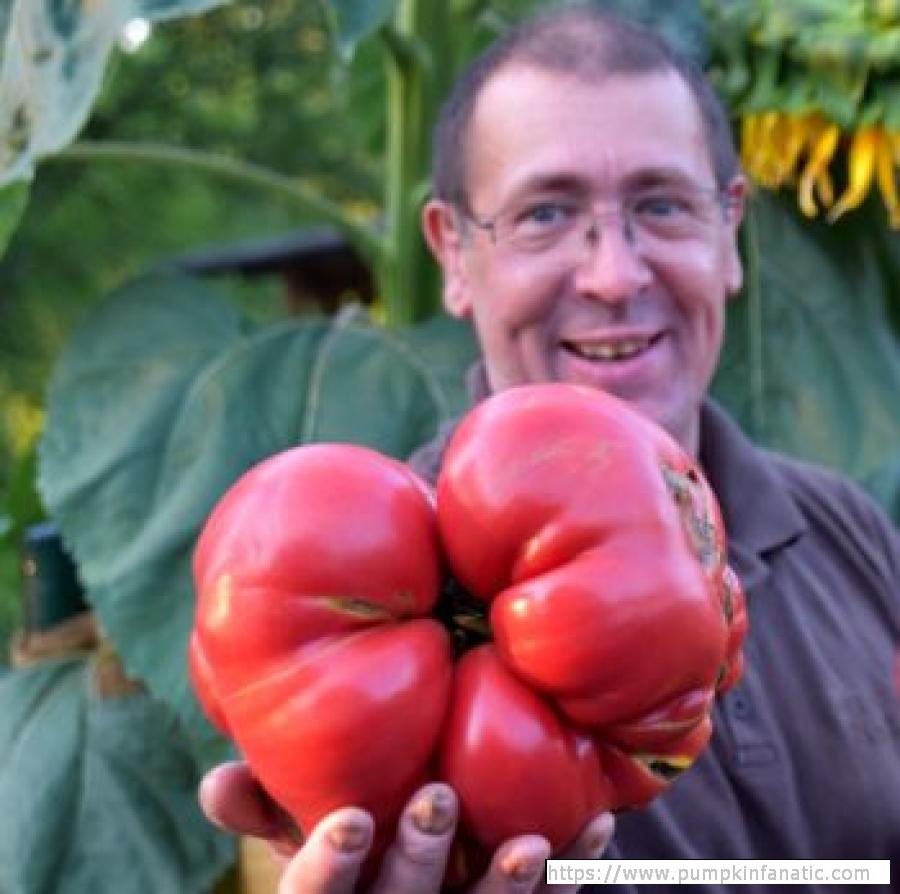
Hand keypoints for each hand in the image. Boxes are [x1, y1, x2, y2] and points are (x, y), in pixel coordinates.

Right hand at [200, 761, 614, 893]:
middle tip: (439, 798)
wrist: (404, 893)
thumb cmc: (346, 861)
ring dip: (506, 885)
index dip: (329, 868)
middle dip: (419, 859)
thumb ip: (262, 806)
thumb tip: (214, 780)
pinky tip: (594, 830)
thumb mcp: (302, 835)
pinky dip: (570, 872)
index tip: (351, 818)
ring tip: (531, 841)